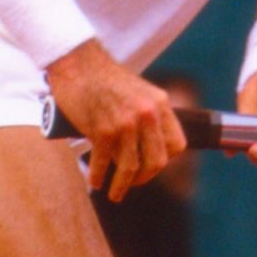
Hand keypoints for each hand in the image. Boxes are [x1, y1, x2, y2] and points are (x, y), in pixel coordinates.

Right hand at [47, 40, 186, 201]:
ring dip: (121, 186)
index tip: (152, 166)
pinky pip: (104, 164)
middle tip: (134, 184)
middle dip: (145, 179)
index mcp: (160, 104)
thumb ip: (149, 114)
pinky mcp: (102, 130)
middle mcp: (147, 114)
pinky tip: (95, 182)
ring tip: (115, 193)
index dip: (165, 160)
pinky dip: (98, 177)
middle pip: (156, 162)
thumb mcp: (140, 92)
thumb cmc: (106, 79)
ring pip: (130, 168)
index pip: (177, 145)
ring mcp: (125, 123)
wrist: (79, 63)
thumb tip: (150, 146)